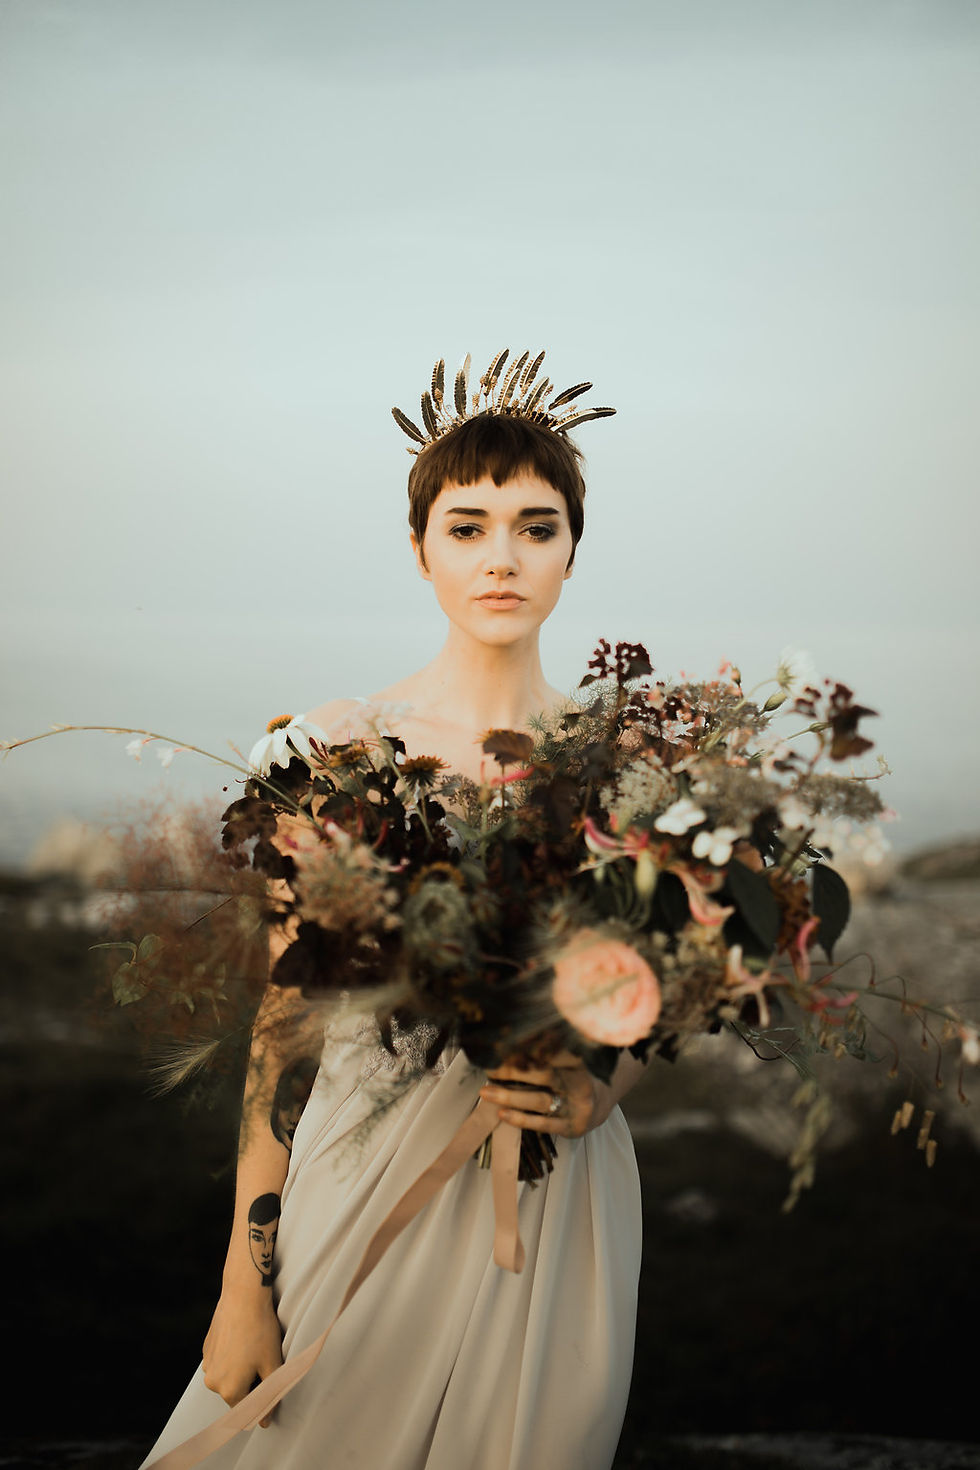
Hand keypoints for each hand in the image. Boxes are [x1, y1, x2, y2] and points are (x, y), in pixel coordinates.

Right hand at [202, 1283, 283, 1427]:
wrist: (243, 1295)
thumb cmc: (261, 1330)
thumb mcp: (272, 1364)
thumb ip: (270, 1396)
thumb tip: (265, 1420)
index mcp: (229, 1390)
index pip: (247, 1409)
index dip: (262, 1401)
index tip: (272, 1387)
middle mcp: (213, 1381)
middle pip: (236, 1394)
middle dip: (252, 1385)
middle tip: (266, 1362)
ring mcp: (207, 1363)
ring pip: (228, 1377)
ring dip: (241, 1371)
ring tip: (255, 1349)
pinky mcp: (207, 1348)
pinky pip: (222, 1361)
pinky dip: (233, 1357)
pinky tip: (244, 1340)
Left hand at [480, 1050, 610, 1139]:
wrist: (598, 1104)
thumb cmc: (572, 1077)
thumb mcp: (566, 1060)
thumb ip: (545, 1052)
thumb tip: (507, 1042)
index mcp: (578, 1061)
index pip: (552, 1052)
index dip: (528, 1048)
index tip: (504, 1044)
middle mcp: (579, 1083)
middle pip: (544, 1074)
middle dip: (513, 1070)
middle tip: (489, 1066)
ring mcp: (576, 1107)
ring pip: (539, 1100)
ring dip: (510, 1096)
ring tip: (486, 1092)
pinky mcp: (571, 1127)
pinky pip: (542, 1123)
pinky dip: (521, 1119)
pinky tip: (502, 1113)